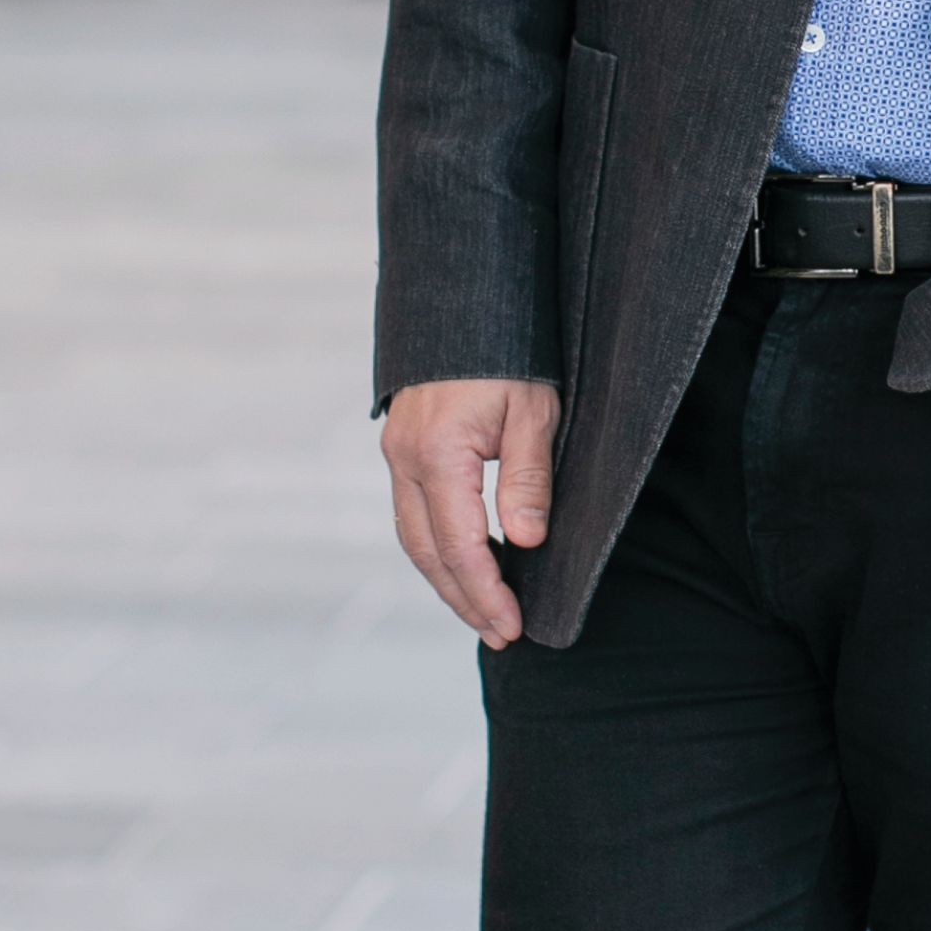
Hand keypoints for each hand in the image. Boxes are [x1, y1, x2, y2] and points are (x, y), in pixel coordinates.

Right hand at [381, 378, 560, 648]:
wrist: (469, 297)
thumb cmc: (509, 353)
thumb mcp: (533, 413)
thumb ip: (527, 479)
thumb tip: (525, 542)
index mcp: (437, 454)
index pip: (458, 546)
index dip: (485, 592)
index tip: (512, 625)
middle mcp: (405, 459)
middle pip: (428, 552)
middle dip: (463, 598)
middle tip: (500, 633)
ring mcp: (397, 452)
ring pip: (414, 536)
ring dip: (446, 578)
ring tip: (482, 612)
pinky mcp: (402, 445)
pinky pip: (412, 511)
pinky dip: (436, 547)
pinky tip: (463, 562)